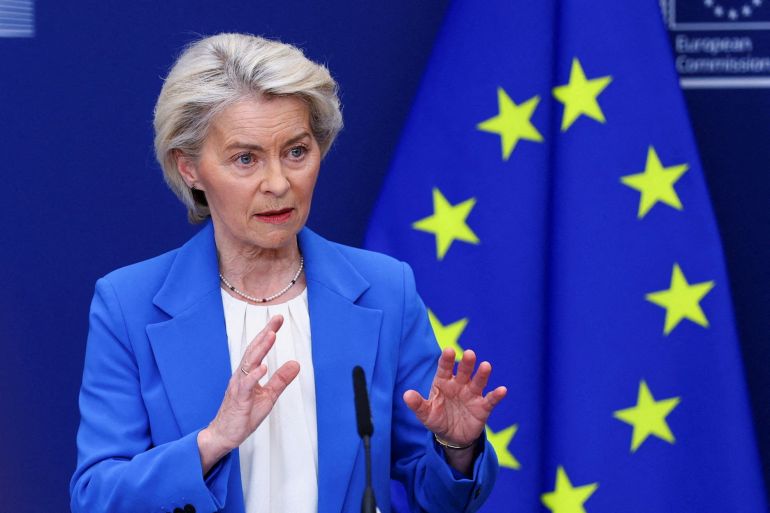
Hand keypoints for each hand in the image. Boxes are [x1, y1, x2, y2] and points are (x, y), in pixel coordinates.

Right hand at [197, 314, 299, 473]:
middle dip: (265, 333)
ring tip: (271, 335)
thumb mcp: (268, 396)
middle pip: (253, 350)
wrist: (224, 435)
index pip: (258, 349)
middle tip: (277, 319)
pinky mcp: (238, 400)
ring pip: (249, 364)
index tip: (278, 319)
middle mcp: (241, 375)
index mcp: (248, 373)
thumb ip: (280, 379)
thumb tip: (296, 363)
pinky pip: (245, 385)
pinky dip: (254, 376)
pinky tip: (263, 367)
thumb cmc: (244, 414)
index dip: (268, 333)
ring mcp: (238, 386)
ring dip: (260, 349)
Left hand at [404, 348, 506, 448]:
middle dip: (467, 363)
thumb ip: (417, 404)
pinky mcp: (483, 407)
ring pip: (478, 382)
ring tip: (486, 366)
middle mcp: (459, 385)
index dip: (447, 360)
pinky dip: (496, 395)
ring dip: (482, 374)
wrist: (452, 436)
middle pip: (463, 372)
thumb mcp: (426, 414)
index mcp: (443, 382)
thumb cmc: (437, 419)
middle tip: (470, 354)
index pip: (445, 368)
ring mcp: (472, 394)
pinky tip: (502, 390)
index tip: (449, 350)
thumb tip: (406, 395)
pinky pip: (490, 400)